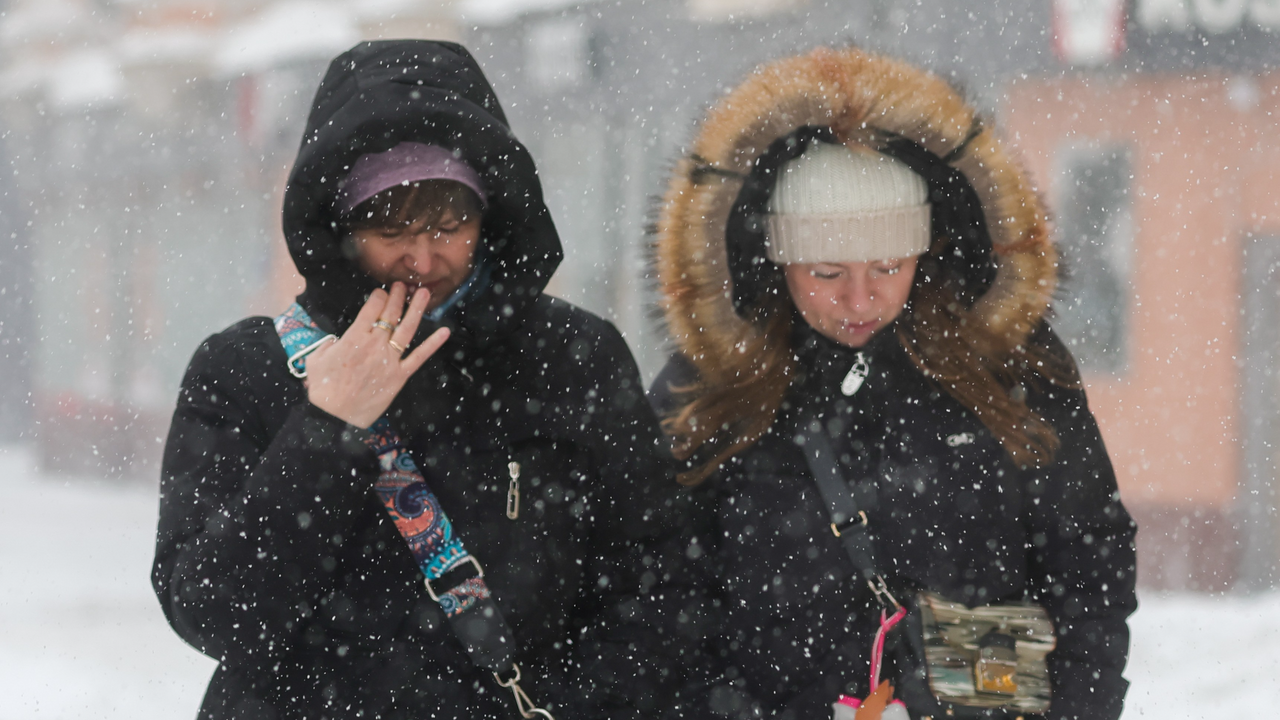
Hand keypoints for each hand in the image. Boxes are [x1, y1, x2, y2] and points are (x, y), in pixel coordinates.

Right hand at [305, 282, 449, 427]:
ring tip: (425, 293)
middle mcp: (375, 344)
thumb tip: (336, 340)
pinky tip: (444, 332)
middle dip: (398, 296)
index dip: (379, 296)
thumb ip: (329, 344)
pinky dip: (433, 344)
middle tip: (404, 286)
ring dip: (417, 309)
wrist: (335, 415)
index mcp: (354, 337)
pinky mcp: (400, 376)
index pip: (372, 308)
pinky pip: (419, 357)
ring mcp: (389, 359)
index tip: (382, 292)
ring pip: (407, 328)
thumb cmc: (323, 388)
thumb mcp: (317, 359)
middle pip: (390, 314)